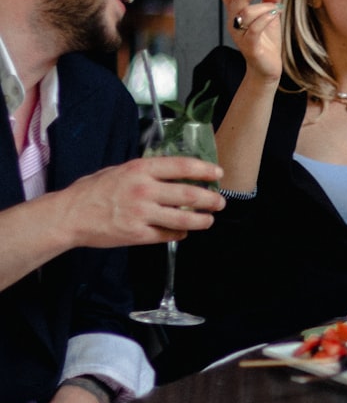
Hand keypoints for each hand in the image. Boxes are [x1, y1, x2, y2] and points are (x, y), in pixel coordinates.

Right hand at [56, 156, 223, 248]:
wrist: (69, 216)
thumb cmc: (93, 190)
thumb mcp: (120, 170)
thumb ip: (146, 172)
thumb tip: (174, 172)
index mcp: (141, 169)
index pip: (182, 167)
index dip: (204, 170)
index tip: (217, 173)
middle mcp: (144, 190)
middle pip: (189, 195)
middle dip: (210, 199)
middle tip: (220, 202)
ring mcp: (142, 214)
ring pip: (182, 219)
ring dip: (201, 220)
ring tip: (209, 220)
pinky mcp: (137, 235)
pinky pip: (166, 235)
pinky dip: (179, 234)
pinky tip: (183, 233)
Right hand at [221, 0, 282, 83]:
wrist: (268, 67)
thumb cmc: (267, 40)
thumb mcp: (271, 15)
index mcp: (237, 12)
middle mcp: (234, 22)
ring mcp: (239, 35)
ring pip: (246, 13)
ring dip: (266, 6)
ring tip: (279, 7)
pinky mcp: (249, 47)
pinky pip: (254, 29)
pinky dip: (266, 19)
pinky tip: (275, 14)